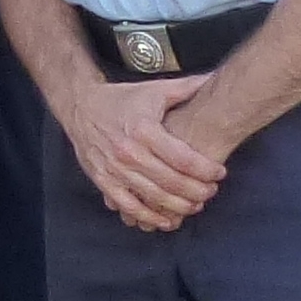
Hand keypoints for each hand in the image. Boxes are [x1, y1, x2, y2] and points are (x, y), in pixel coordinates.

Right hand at [62, 74, 225, 232]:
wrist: (81, 105)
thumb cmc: (121, 100)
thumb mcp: (154, 91)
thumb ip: (187, 88)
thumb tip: (216, 79)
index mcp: (144, 128)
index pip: (183, 157)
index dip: (206, 169)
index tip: (220, 172)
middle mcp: (128, 151)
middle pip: (172, 181)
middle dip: (197, 191)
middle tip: (211, 191)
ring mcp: (114, 168)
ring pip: (153, 196)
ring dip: (179, 206)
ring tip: (196, 205)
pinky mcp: (103, 180)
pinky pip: (128, 205)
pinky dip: (149, 216)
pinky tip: (166, 220)